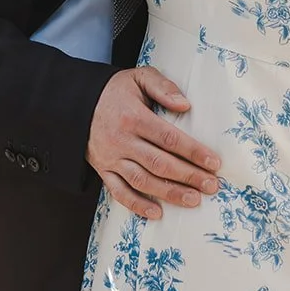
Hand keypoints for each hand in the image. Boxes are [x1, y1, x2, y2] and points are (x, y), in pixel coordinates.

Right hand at [88, 66, 220, 220]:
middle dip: (189, 176)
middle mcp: (122, 140)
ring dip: (170, 193)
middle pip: (160, 163)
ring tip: (193, 200)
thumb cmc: (114, 90)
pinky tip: (157, 213)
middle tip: (212, 185)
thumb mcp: (138, 77)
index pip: (169, 138)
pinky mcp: (103, 170)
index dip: (193, 152)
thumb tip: (185, 104)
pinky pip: (119, 192)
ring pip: (143, 181)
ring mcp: (111, 158)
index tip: (213, 162)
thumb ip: (163, 86)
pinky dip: (137, 205)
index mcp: (134, 117)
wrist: (75, 103)